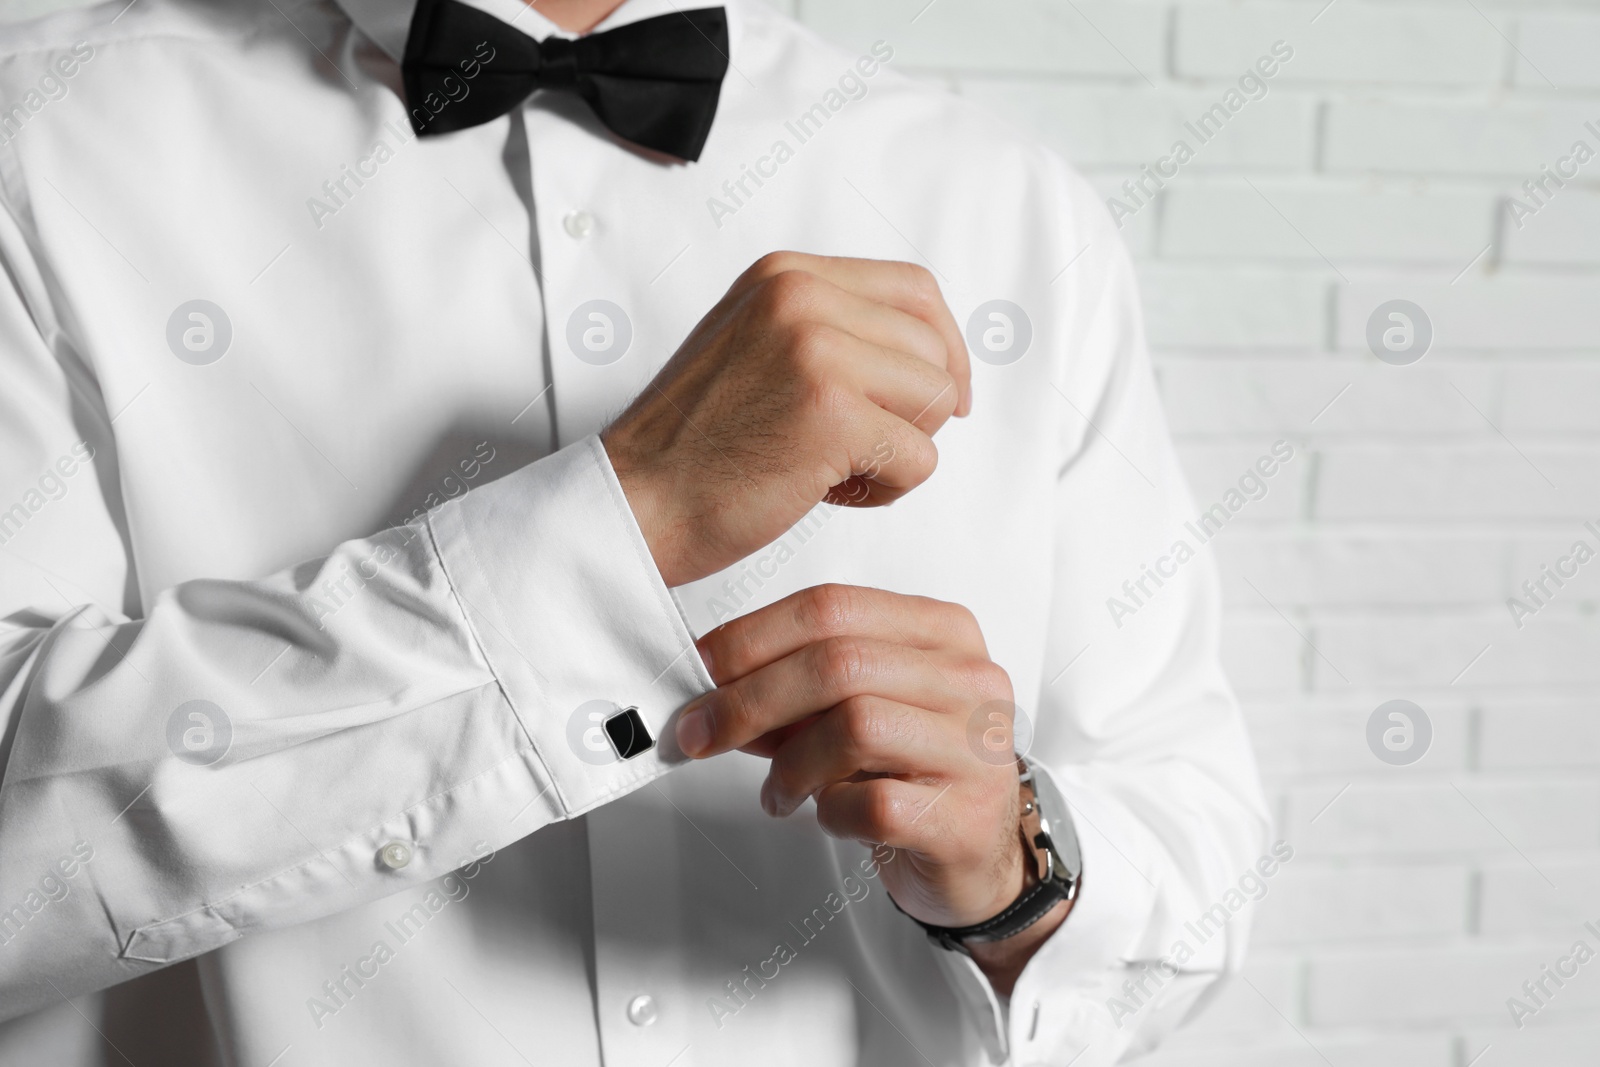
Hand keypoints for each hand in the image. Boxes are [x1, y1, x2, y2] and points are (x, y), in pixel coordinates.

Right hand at [601, 252, 969, 588]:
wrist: (634, 502)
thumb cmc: (693, 447)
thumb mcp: (753, 345)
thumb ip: (825, 327)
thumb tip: (927, 346)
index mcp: (785, 274)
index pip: (914, 290)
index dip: (944, 347)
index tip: (942, 395)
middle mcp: (801, 296)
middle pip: (933, 350)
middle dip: (918, 412)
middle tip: (861, 452)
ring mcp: (817, 350)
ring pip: (935, 401)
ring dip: (901, 451)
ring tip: (836, 472)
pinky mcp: (832, 414)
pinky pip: (921, 459)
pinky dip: (888, 491)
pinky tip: (830, 494)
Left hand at [680, 584, 1066, 990]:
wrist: (978, 854)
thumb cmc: (911, 769)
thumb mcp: (856, 709)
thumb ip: (796, 689)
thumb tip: (712, 687)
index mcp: (944, 632)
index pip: (834, 606)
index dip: (754, 635)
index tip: (703, 667)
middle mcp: (972, 680)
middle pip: (839, 663)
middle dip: (750, 699)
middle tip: (702, 732)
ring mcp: (979, 750)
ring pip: (855, 728)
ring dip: (790, 765)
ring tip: (777, 792)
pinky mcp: (966, 819)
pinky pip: (873, 804)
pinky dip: (830, 812)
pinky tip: (828, 816)